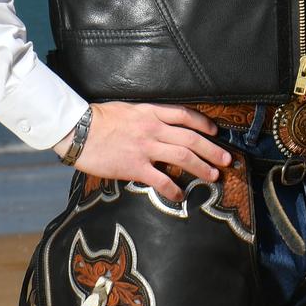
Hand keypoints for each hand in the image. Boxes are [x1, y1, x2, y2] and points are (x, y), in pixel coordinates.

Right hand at [54, 101, 231, 201]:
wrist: (79, 130)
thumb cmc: (99, 118)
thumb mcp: (128, 109)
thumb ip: (146, 117)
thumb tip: (159, 125)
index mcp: (151, 112)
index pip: (185, 115)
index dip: (203, 123)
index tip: (215, 131)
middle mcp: (153, 128)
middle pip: (191, 138)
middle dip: (212, 149)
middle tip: (227, 159)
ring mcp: (146, 148)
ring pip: (182, 157)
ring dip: (202, 167)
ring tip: (214, 175)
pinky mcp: (136, 166)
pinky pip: (161, 179)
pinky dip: (174, 188)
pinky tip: (181, 195)